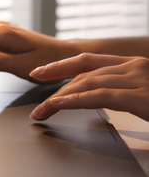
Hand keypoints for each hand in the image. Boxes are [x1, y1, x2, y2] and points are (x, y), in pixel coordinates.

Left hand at [29, 53, 148, 121]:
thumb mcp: (143, 98)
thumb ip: (118, 99)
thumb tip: (94, 115)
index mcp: (132, 66)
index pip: (87, 61)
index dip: (60, 66)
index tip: (39, 72)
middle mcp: (133, 67)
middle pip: (82, 74)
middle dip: (56, 90)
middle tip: (38, 107)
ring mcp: (138, 78)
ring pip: (86, 83)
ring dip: (60, 98)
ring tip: (42, 111)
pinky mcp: (142, 96)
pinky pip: (100, 96)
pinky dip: (76, 100)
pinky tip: (59, 105)